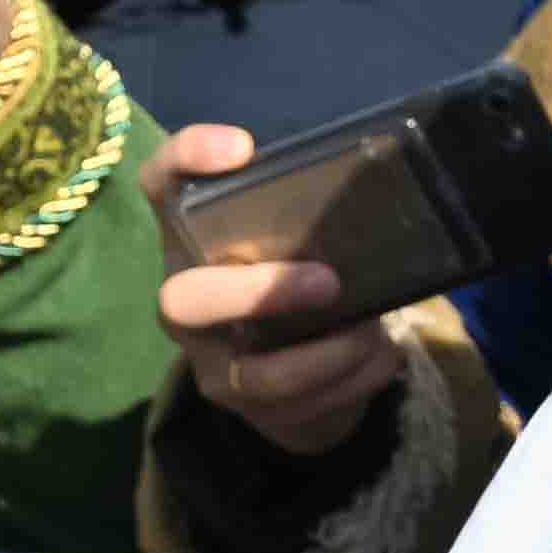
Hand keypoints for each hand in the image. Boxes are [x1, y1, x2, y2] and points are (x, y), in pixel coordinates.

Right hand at [153, 121, 406, 458]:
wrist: (289, 373)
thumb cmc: (292, 276)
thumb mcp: (298, 238)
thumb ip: (313, 214)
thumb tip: (389, 194)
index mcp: (192, 236)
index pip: (162, 184)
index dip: (187, 159)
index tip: (242, 148)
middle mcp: (182, 297)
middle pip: (182, 300)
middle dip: (259, 294)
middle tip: (329, 282)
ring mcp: (208, 358)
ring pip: (253, 374)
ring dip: (327, 355)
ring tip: (372, 332)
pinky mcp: (243, 403)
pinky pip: (297, 404)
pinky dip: (353, 380)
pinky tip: (383, 357)